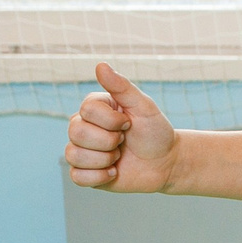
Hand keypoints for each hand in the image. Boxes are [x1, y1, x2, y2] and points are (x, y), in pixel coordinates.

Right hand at [66, 63, 178, 191]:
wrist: (167, 162)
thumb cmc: (155, 131)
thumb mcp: (144, 106)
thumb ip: (122, 87)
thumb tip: (100, 65)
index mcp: (93, 108)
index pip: (87, 110)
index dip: (112, 121)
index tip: (129, 123)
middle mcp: (82, 127)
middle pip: (76, 132)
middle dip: (109, 140)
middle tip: (124, 141)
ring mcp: (82, 151)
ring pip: (74, 155)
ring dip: (105, 158)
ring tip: (119, 156)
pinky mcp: (84, 173)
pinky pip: (77, 177)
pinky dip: (99, 176)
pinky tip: (114, 171)